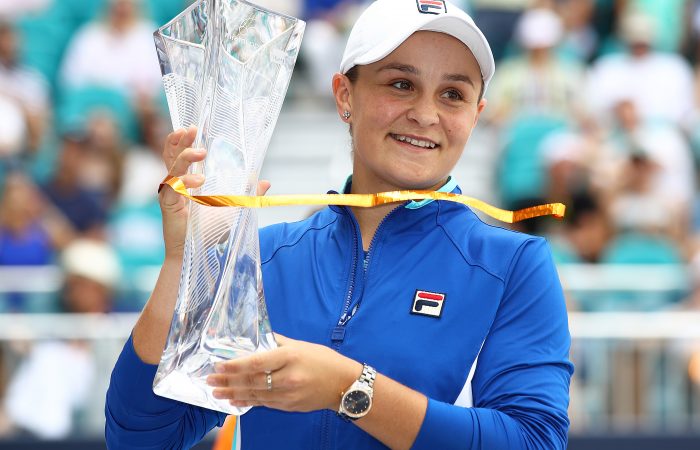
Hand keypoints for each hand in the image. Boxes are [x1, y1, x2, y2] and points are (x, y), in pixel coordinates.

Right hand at [159, 126, 270, 258]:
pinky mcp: (168, 205)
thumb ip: (248, 194)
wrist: (197, 254)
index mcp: (187, 181)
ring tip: (200, 152)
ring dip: (184, 156)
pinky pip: (173, 187)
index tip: (195, 127)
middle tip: (192, 129)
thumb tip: (265, 182)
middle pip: (171, 154)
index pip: (181, 154)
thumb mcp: (234, 209)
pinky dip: (185, 182)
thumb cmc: (209, 232)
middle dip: (180, 140)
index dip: (184, 140)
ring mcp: (170, 193)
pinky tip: (199, 182)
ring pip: (171, 167)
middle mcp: (175, 184)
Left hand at [206, 334, 361, 411]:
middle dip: (228, 381)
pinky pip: (263, 403)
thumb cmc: (323, 361)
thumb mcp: (301, 345)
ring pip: (254, 394)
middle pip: (251, 380)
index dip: (235, 365)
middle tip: (209, 380)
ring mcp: (288, 394)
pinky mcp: (289, 406)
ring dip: (232, 393)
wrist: (344, 385)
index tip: (219, 365)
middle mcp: (288, 377)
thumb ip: (277, 342)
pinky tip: (234, 400)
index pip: (256, 362)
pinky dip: (247, 402)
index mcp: (290, 357)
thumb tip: (256, 337)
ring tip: (215, 392)